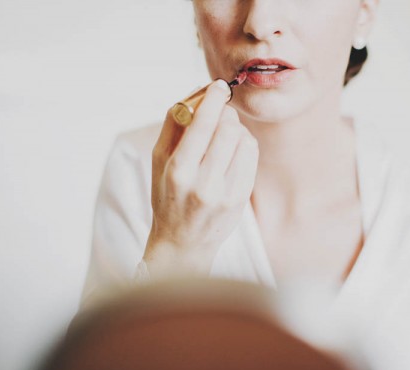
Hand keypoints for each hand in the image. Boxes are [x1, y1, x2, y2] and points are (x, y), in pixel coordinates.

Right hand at [143, 80, 258, 277]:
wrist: (183, 242)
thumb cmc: (167, 195)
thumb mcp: (159, 161)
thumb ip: (174, 125)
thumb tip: (196, 92)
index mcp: (178, 172)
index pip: (202, 125)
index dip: (213, 100)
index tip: (218, 87)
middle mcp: (203, 184)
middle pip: (228, 129)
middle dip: (225, 113)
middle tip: (220, 112)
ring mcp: (226, 194)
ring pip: (244, 140)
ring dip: (236, 128)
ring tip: (224, 134)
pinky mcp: (241, 199)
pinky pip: (251, 156)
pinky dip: (244, 144)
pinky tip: (233, 149)